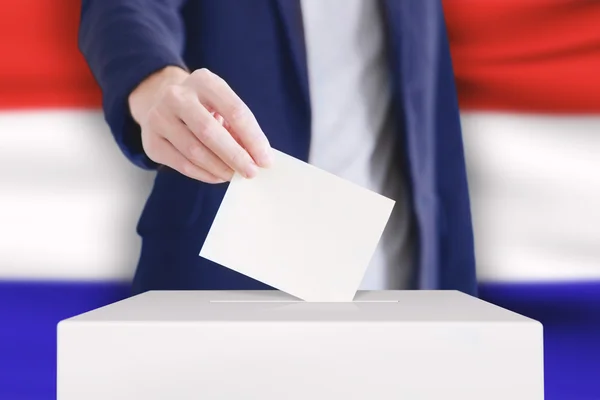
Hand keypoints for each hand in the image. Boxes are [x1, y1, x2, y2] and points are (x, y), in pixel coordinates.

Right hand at [128, 66, 272, 182]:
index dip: (253, 138)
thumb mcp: (222, 105)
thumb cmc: (204, 107)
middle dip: (235, 156)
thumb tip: (257, 158)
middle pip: (210, 131)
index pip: (235, 111)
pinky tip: (217, 176)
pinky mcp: (151, 141)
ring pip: (194, 151)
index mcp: (204, 81)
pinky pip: (181, 163)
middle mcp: (177, 95)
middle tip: (251, 172)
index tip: (266, 160)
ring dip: (219, 168)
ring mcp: (159, 117)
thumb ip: (239, 128)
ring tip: (235, 175)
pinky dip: (204, 174)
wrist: (161, 101)